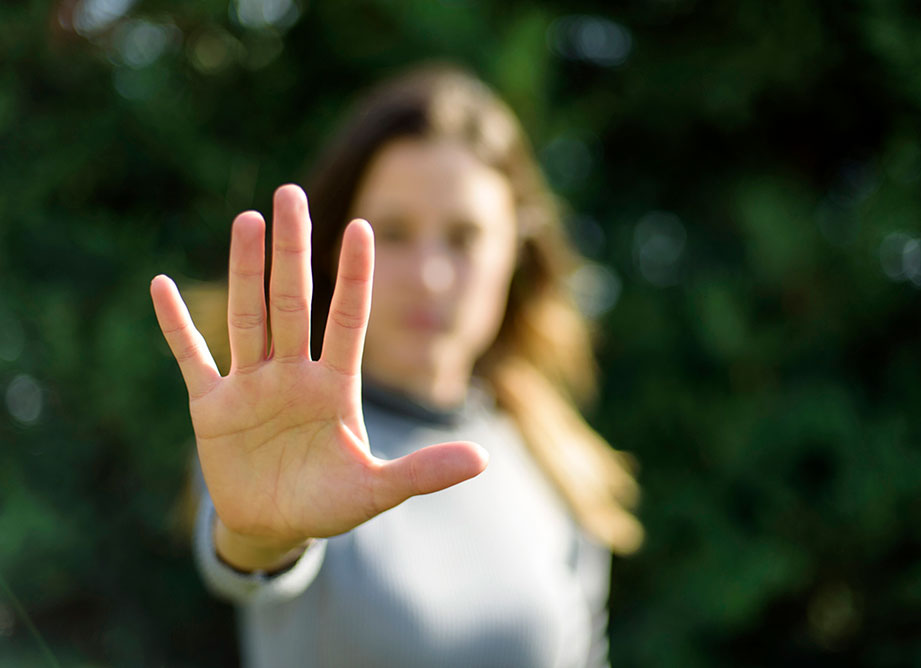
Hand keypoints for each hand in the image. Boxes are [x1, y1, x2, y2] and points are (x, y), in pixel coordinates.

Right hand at [151, 185, 487, 562]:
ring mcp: (251, 385)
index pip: (348, 319)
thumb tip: (482, 459)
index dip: (353, 276)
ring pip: (248, 316)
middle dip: (293, 250)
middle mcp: (294, 374)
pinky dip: (176, 326)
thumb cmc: (329, 504)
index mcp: (335, 386)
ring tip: (247, 220)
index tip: (362, 227)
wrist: (274, 529)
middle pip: (293, 302)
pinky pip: (192, 358)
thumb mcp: (377, 490)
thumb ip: (423, 472)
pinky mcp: (212, 407)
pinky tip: (162, 286)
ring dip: (245, 271)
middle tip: (290, 193)